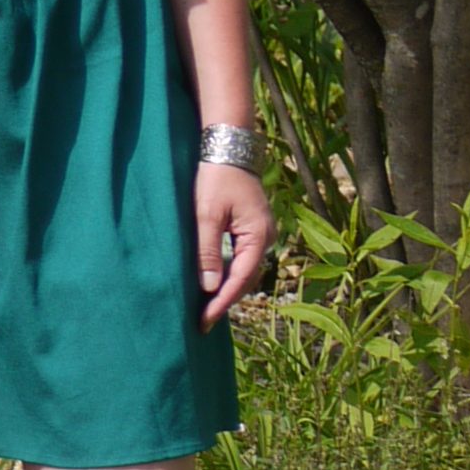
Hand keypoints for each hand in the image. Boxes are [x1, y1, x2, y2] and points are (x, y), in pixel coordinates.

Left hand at [195, 162, 273, 323]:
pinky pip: (242, 259)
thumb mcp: (206, 214)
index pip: (240, 279)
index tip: (205, 321)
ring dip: (227, 288)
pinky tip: (213, 283)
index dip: (221, 302)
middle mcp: (266, 238)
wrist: (228, 148)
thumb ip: (207, 251)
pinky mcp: (253, 228)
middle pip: (246, 279)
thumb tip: (209, 287)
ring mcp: (261, 233)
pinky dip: (228, 273)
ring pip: (244, 270)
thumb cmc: (216, 177)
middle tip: (203, 322)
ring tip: (206, 309)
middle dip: (224, 300)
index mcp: (258, 236)